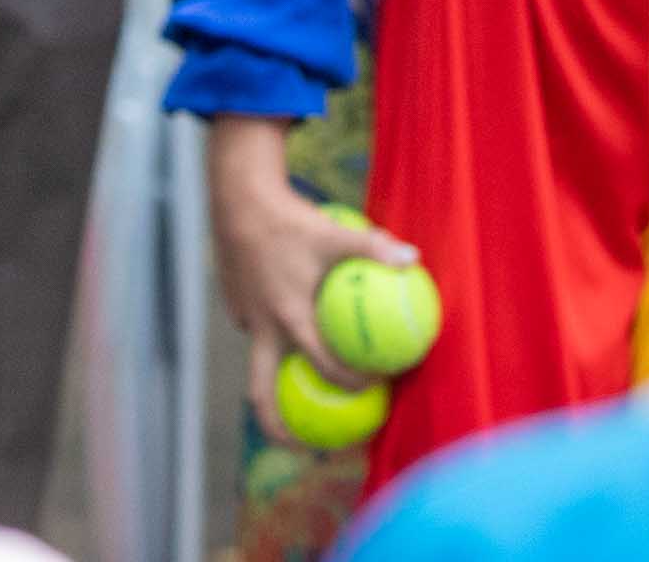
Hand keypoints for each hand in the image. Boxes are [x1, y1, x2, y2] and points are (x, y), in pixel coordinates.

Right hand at [209, 118, 422, 423]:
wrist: (238, 201)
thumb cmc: (291, 220)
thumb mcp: (338, 233)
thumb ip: (374, 248)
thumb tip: (413, 260)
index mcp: (290, 319)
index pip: (322, 366)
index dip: (350, 383)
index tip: (374, 389)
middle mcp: (262, 328)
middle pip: (261, 393)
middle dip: (278, 428)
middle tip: (305, 447)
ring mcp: (244, 319)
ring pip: (261, 360)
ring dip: (277, 380)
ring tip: (299, 394)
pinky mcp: (235, 304)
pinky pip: (257, 330)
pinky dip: (273, 338)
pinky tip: (292, 327)